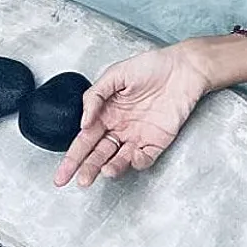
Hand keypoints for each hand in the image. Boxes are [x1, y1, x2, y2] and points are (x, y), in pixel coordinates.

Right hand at [53, 42, 210, 188]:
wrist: (184, 67)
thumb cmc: (152, 65)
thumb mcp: (116, 74)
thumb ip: (95, 96)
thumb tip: (83, 123)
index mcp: (106, 113)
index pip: (85, 140)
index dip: (72, 158)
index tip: (61, 176)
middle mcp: (120, 128)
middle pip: (99, 154)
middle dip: (88, 168)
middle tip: (81, 180)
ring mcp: (138, 136)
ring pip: (120, 159)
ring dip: (111, 168)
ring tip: (105, 171)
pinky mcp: (158, 140)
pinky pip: (145, 157)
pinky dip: (138, 161)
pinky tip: (133, 158)